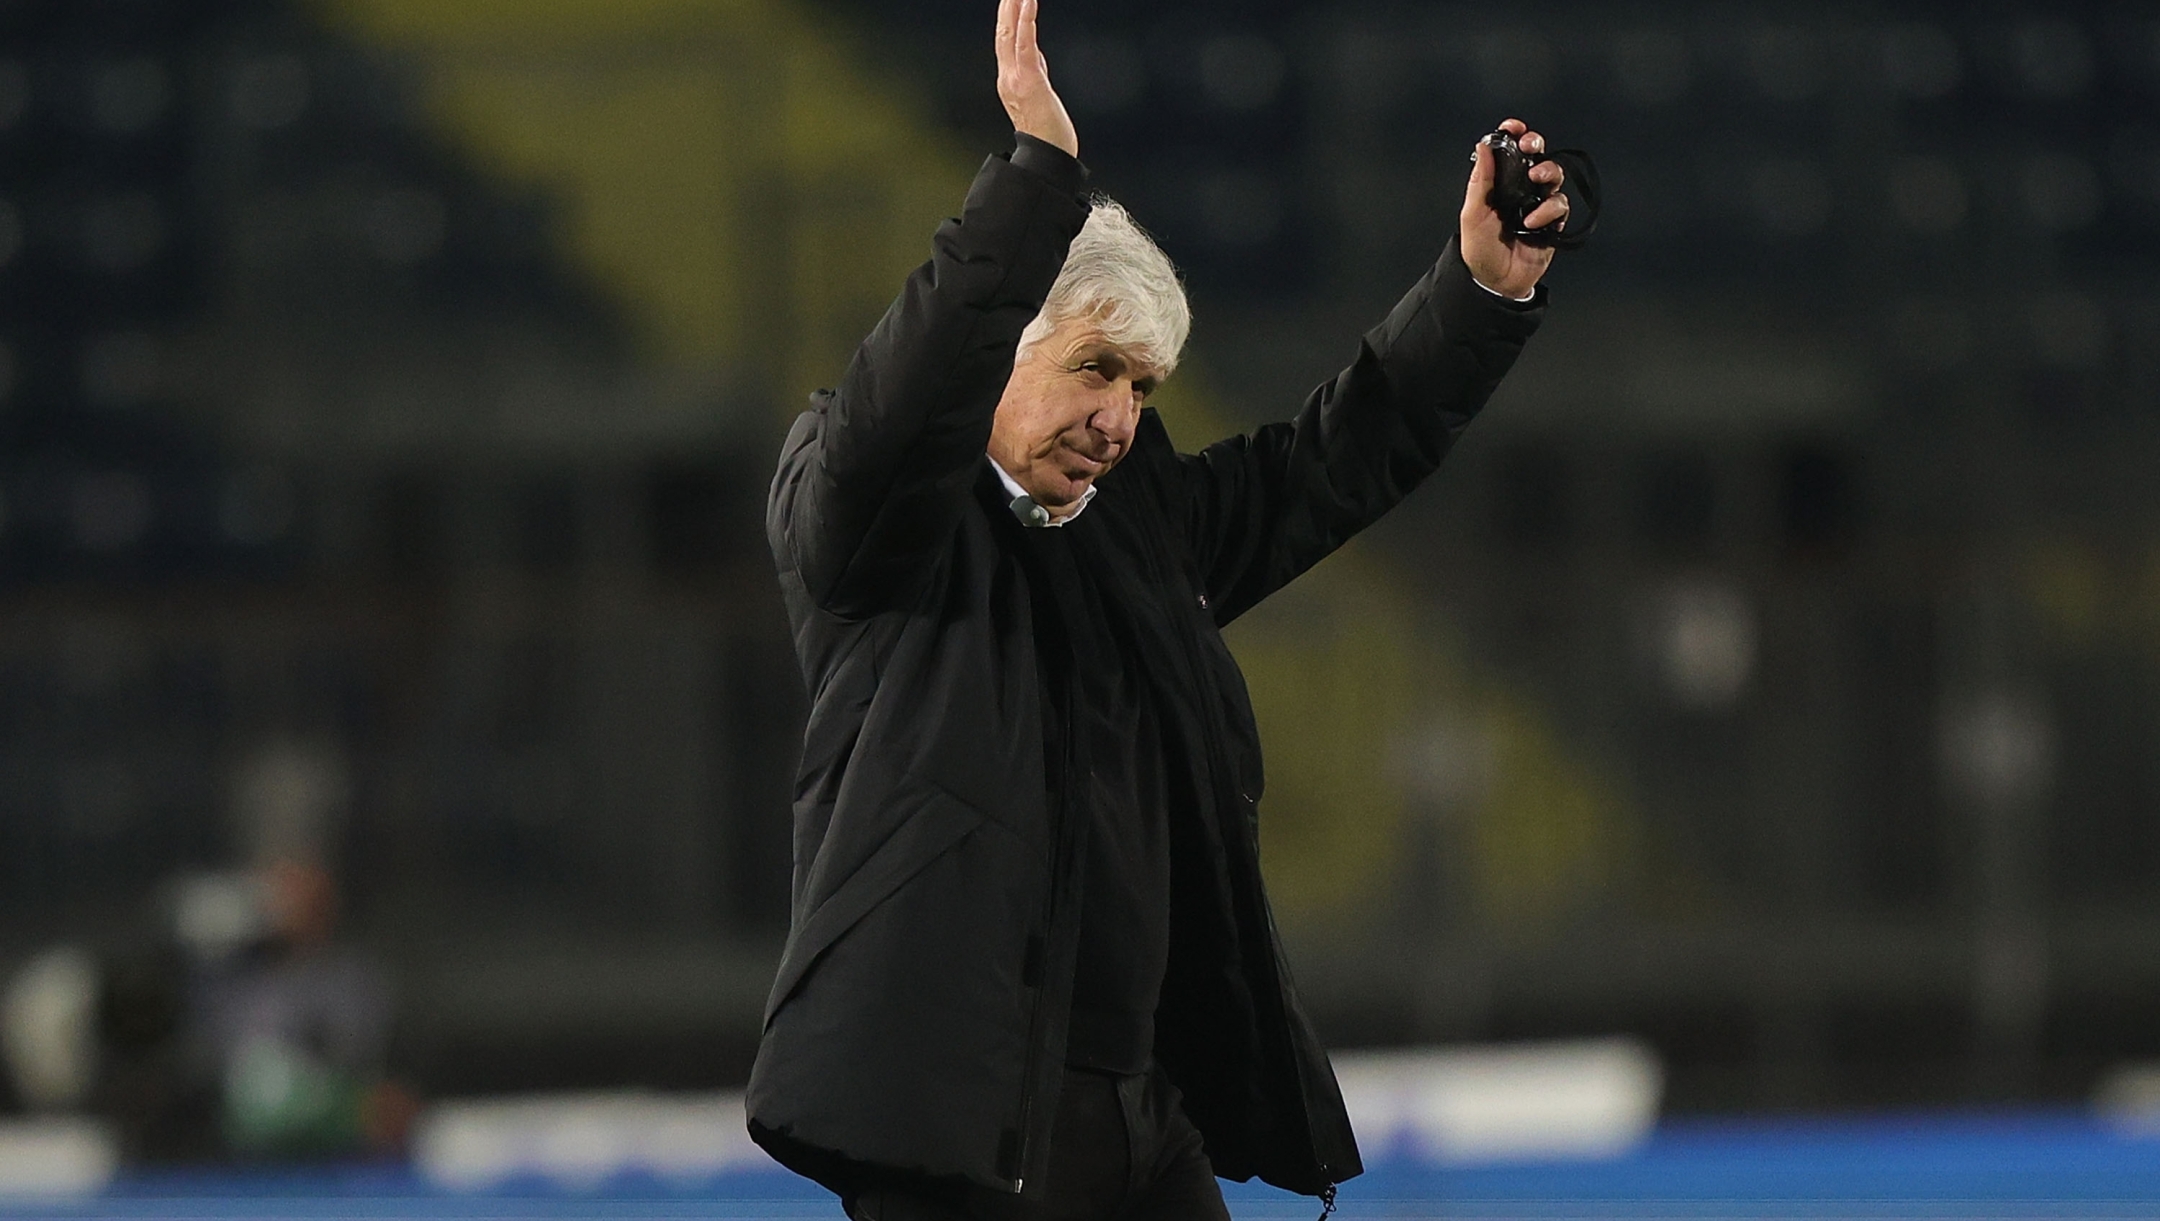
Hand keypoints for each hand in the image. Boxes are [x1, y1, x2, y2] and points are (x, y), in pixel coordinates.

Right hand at [995, 0, 1077, 158]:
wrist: (1047, 157)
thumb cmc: (1047, 135)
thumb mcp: (1039, 97)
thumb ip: (1035, 74)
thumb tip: (1037, 57)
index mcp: (1009, 82)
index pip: (1005, 44)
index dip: (1007, 20)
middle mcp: (1008, 78)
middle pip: (1002, 35)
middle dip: (1006, 9)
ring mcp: (1016, 79)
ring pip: (1010, 35)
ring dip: (1014, 8)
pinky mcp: (1030, 81)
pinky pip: (1025, 44)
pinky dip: (1026, 21)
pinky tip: (1029, 3)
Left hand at [1459, 118, 1568, 298]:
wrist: (1495, 281)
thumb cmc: (1479, 249)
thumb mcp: (1473, 213)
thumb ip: (1481, 180)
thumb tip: (1482, 146)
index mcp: (1499, 184)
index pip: (1509, 152)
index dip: (1514, 135)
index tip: (1514, 128)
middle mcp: (1520, 190)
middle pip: (1536, 156)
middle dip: (1536, 145)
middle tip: (1532, 147)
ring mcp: (1537, 205)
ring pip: (1553, 176)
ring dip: (1547, 173)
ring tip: (1536, 181)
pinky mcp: (1551, 223)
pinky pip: (1560, 205)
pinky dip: (1548, 210)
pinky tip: (1533, 222)